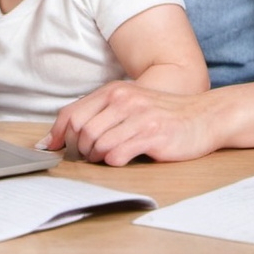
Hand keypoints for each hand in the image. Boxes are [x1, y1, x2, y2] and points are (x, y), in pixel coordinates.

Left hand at [38, 81, 220, 166]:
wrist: (204, 117)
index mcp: (113, 91)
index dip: (57, 134)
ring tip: (109, 157)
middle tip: (90, 157)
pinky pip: (118, 154)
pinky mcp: (153, 135)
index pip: (72, 113)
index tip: (49, 149)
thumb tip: (62, 135)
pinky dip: (114, 162)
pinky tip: (124, 159)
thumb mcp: (129, 105)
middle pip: (81, 131)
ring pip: (97, 144)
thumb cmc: (162, 115)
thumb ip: (99, 115)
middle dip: (80, 150)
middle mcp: (123, 99)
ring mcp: (138, 116)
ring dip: (97, 158)